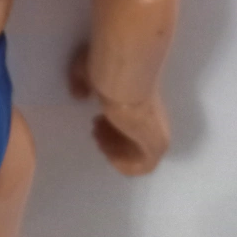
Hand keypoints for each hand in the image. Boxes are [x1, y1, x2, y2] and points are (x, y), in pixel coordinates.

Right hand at [67, 43, 169, 175]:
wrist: (123, 81)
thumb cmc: (106, 73)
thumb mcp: (86, 71)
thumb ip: (82, 82)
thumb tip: (79, 95)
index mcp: (141, 99)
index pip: (133, 118)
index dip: (113, 124)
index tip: (96, 120)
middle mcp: (152, 116)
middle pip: (136, 136)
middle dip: (113, 138)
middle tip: (96, 133)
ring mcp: (157, 131)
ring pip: (139, 152)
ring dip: (116, 151)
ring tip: (99, 140)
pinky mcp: (156, 145)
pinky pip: (143, 165)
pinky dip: (124, 164)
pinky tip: (107, 153)